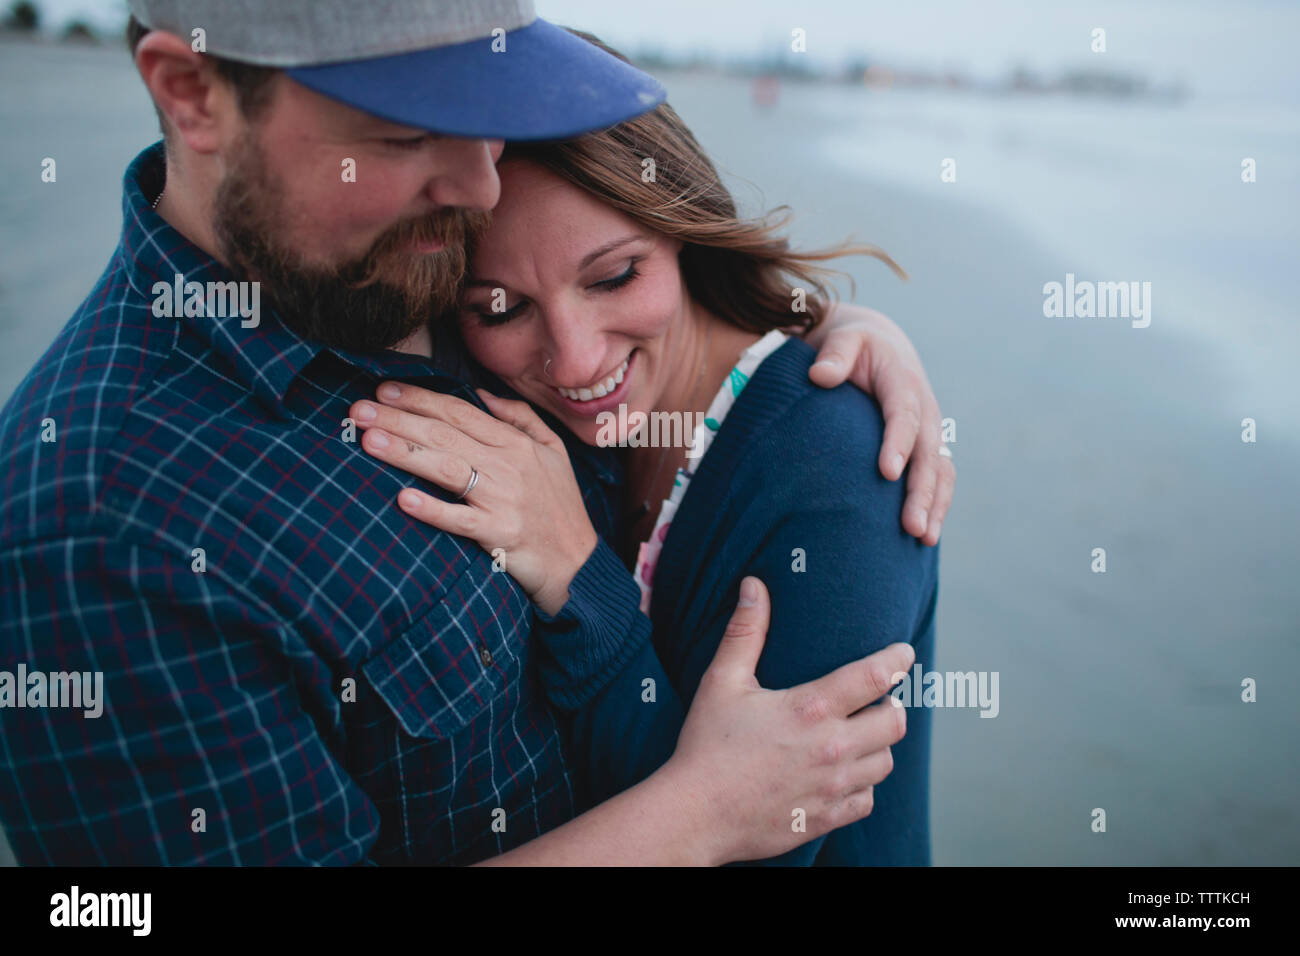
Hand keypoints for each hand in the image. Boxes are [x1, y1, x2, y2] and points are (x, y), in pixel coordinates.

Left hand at [349, 383, 597, 615]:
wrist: (578, 562)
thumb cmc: (560, 507)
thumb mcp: (553, 452)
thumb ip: (520, 417)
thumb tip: (482, 392)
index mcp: (516, 443)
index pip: (460, 412)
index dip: (421, 398)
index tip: (384, 389)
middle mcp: (509, 465)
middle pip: (445, 434)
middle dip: (399, 419)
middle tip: (358, 410)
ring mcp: (504, 500)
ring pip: (448, 468)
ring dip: (406, 453)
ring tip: (369, 440)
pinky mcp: (501, 534)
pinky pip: (461, 520)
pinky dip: (434, 509)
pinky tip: (403, 500)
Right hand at [664, 577, 912, 864]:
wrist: (695, 814)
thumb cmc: (706, 744)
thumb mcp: (722, 681)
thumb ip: (745, 632)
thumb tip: (754, 585)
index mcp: (811, 708)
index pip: (876, 675)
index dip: (898, 659)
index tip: (904, 653)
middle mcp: (831, 748)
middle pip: (894, 721)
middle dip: (891, 706)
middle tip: (876, 700)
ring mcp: (833, 786)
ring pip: (885, 762)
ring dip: (877, 745)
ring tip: (859, 735)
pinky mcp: (827, 818)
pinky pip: (867, 800)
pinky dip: (862, 785)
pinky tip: (843, 774)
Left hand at [804, 302, 953, 544]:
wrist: (880, 346)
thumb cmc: (854, 346)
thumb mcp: (844, 339)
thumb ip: (835, 354)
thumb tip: (820, 375)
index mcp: (903, 382)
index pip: (903, 415)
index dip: (898, 443)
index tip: (887, 473)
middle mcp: (924, 409)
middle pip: (928, 453)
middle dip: (921, 490)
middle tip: (911, 525)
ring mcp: (930, 430)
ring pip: (940, 471)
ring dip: (935, 505)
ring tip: (923, 538)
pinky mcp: (928, 446)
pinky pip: (939, 478)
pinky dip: (937, 504)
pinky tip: (925, 536)